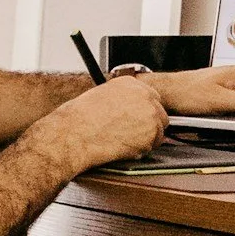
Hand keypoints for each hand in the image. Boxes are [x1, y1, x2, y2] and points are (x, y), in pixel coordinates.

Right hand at [40, 74, 168, 175]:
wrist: (75, 134)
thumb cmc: (80, 119)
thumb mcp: (101, 97)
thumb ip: (121, 100)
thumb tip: (128, 111)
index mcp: (131, 83)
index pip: (151, 98)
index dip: (144, 113)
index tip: (137, 121)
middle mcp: (144, 95)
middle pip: (159, 114)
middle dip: (148, 127)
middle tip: (131, 135)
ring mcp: (150, 114)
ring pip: (159, 131)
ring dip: (145, 140)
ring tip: (123, 142)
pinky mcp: (151, 133)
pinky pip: (152, 146)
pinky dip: (141, 151)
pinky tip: (123, 148)